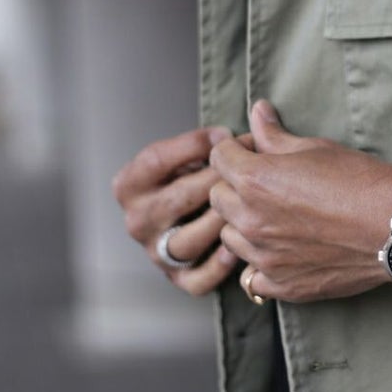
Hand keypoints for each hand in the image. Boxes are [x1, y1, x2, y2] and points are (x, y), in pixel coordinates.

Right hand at [112, 127, 243, 295]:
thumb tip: (262, 112)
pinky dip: (218, 266)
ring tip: (246, 206)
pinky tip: (236, 246)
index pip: (156, 160)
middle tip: (247, 170)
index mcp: (130, 185)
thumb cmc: (195, 176)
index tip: (225, 134)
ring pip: (187, 242)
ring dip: (219, 222)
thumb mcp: (192, 154)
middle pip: (178, 200)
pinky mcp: (178, 279)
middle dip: (217, 180)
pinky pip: (197, 280)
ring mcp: (156, 252)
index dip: (194, 144)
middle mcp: (137, 220)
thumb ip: (214, 138)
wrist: (190, 217)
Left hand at [210, 100, 391, 302]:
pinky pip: (252, 277)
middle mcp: (251, 220)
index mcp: (255, 180)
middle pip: (217, 197)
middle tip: (266, 184)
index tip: (252, 152)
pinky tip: (284, 251)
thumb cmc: (360, 180)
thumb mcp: (316, 148)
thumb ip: (275, 135)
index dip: (235, 150)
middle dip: (235, 186)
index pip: (219, 157)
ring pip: (230, 237)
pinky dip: (262, 264)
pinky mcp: (281, 284)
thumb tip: (257, 111)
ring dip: (244, 225)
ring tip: (276, 218)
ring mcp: (264, 256)